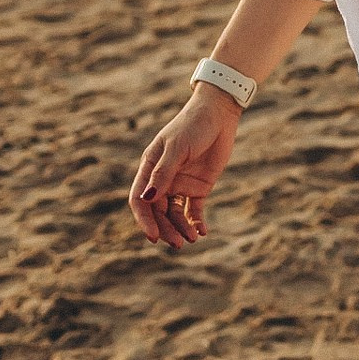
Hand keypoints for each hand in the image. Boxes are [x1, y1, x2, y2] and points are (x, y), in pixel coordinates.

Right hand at [129, 84, 243, 249]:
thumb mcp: (176, 148)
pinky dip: (196, 222)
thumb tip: (147, 199)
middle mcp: (162, 180)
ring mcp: (180, 184)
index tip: (154, 236)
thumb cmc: (192, 126)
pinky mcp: (199, 187)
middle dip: (165, 229)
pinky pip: (193, 210)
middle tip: (178, 244)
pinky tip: (202, 232)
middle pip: (157, 212)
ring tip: (192, 239)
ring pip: (174, 214)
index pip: (139, 200)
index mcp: (150, 168)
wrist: (218, 115)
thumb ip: (163, 173)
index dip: (144, 220)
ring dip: (181, 228)